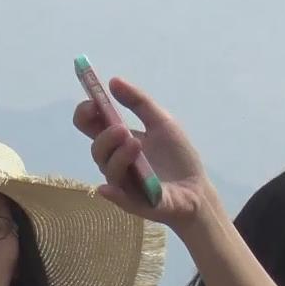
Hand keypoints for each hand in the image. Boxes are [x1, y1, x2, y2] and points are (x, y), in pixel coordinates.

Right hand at [73, 78, 212, 231]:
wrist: (197, 189)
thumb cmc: (178, 157)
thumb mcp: (161, 122)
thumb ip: (139, 102)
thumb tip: (113, 81)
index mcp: (119, 141)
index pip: (91, 126)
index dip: (86, 114)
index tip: (93, 103)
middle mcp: (117, 162)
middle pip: (96, 148)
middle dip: (104, 135)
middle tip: (121, 128)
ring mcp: (125, 184)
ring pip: (109, 170)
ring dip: (118, 155)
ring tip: (135, 143)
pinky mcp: (136, 204)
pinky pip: (119, 199)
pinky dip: (112, 193)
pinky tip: (108, 188)